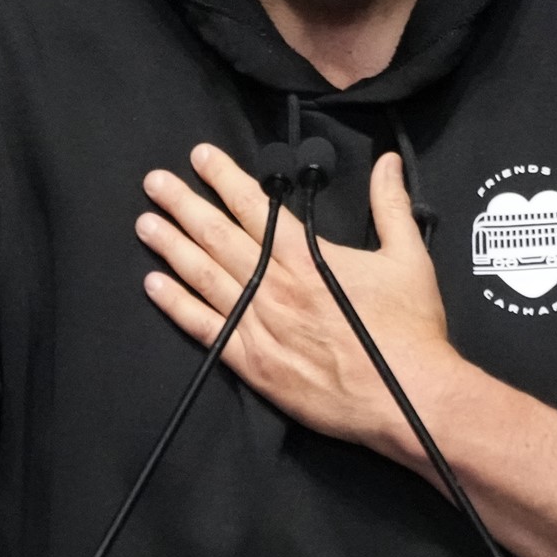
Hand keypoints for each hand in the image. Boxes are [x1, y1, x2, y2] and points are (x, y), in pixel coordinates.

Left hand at [136, 143, 460, 455]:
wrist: (409, 398)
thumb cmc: (410, 330)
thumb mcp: (408, 258)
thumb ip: (391, 205)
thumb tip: (387, 162)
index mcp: (308, 256)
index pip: (255, 206)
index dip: (223, 178)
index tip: (199, 157)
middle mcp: (275, 286)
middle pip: (218, 236)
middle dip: (183, 205)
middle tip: (154, 182)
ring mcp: (260, 325)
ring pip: (204, 277)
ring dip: (171, 247)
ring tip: (146, 224)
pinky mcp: (254, 364)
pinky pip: (205, 329)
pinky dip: (177, 306)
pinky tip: (154, 286)